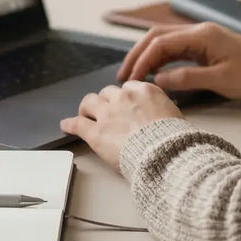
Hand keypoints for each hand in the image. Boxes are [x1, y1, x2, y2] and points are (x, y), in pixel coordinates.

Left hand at [60, 81, 182, 170]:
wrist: (164, 153)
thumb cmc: (174, 139)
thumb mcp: (174, 115)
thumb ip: (162, 110)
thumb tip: (161, 114)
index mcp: (144, 91)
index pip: (128, 87)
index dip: (125, 98)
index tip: (124, 104)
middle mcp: (124, 97)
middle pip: (108, 92)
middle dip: (106, 101)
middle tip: (106, 112)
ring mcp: (107, 114)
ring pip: (89, 102)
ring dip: (88, 108)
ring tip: (85, 115)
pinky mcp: (95, 132)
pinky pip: (77, 124)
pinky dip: (70, 124)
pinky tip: (66, 125)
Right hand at [117, 23, 240, 102]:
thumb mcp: (221, 80)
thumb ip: (187, 78)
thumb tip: (157, 80)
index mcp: (201, 35)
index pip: (160, 42)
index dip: (142, 60)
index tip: (131, 79)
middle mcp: (198, 31)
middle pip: (157, 37)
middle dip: (138, 54)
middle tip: (124, 76)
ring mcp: (200, 38)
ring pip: (164, 41)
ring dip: (147, 56)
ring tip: (133, 75)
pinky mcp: (204, 46)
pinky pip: (175, 49)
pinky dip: (160, 59)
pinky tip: (152, 73)